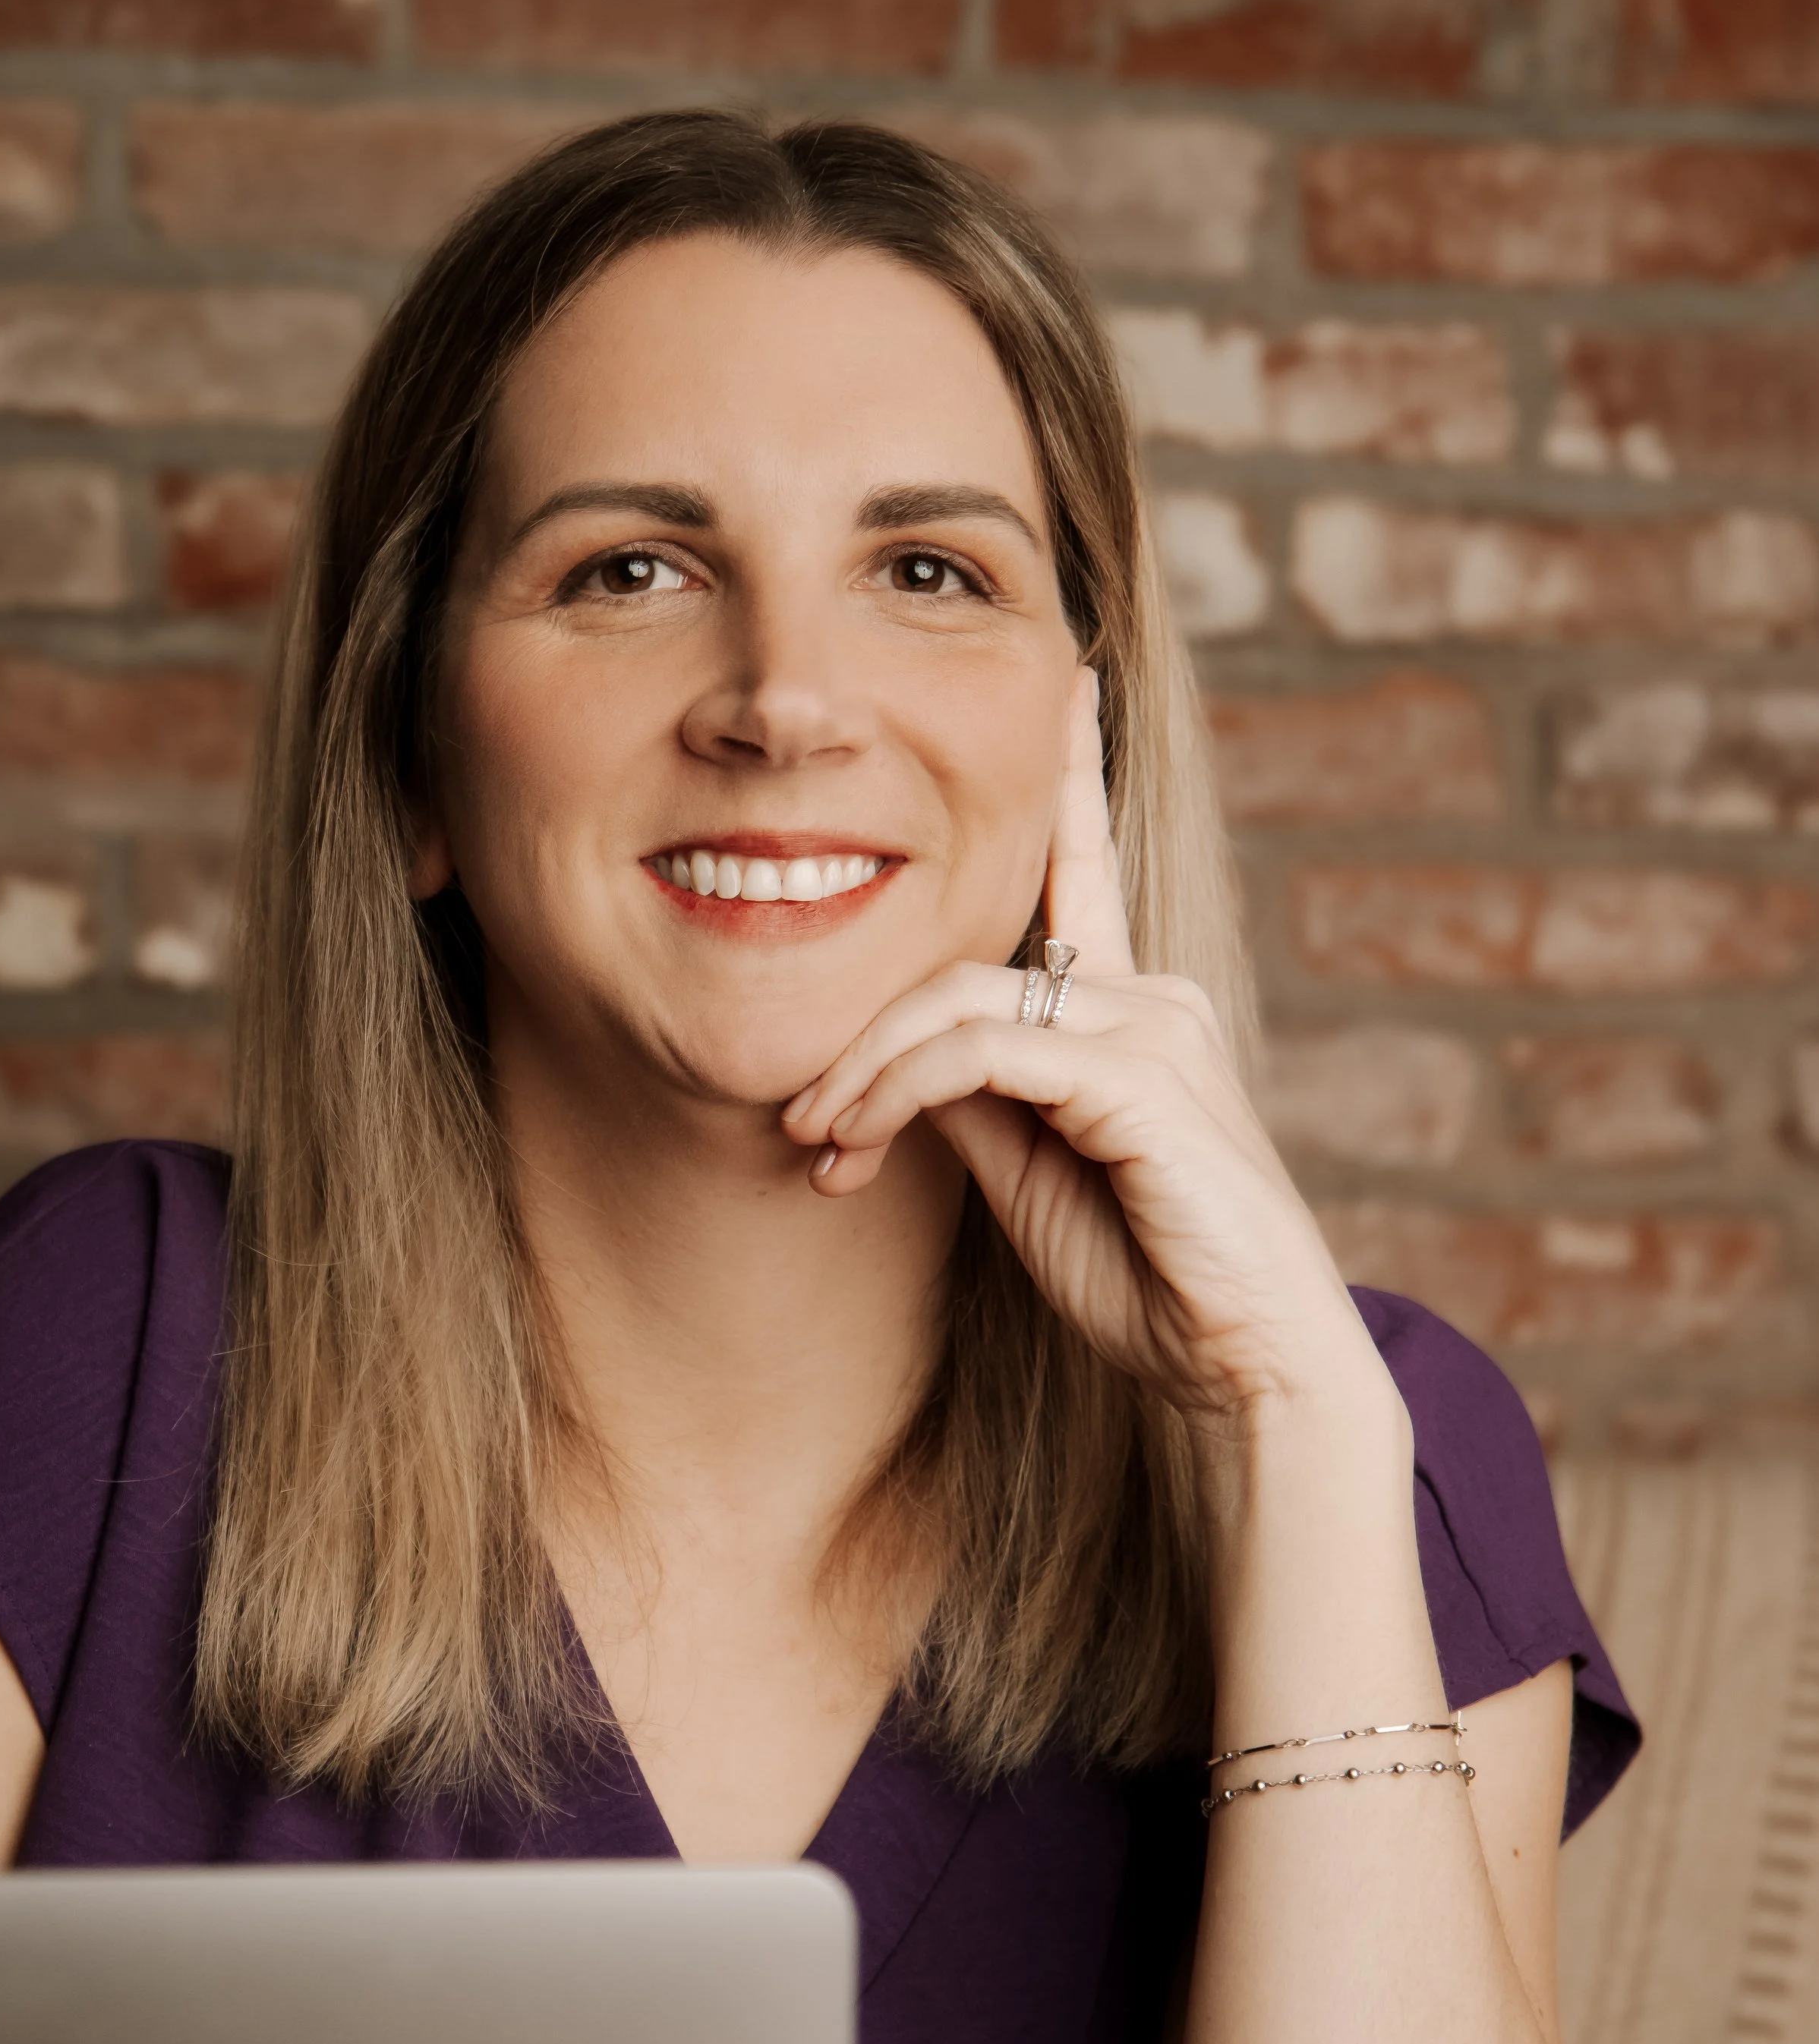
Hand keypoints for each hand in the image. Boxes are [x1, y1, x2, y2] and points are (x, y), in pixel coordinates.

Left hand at [783, 671, 1382, 1425]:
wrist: (1243, 1363)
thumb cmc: (1149, 1277)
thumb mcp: (1029, 1174)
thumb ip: (973, 1096)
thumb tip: (893, 1059)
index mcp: (1137, 1010)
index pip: (1085, 867)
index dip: (1071, 773)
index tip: (1067, 680)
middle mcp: (1154, 997)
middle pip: (968, 964)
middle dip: (864, 1038)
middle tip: (801, 1123)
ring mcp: (1156, 1029)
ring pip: (963, 1001)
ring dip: (865, 1072)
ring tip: (816, 1142)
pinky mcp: (1140, 1076)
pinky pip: (983, 1052)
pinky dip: (900, 1091)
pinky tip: (858, 1145)